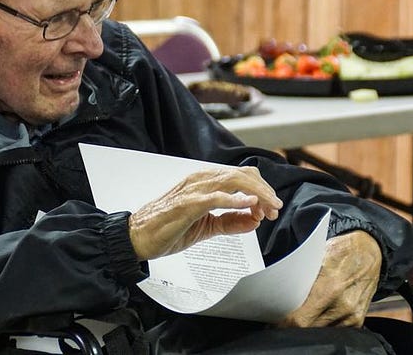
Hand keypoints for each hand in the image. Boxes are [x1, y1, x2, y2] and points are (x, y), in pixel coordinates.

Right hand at [128, 166, 282, 260]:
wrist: (137, 237)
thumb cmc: (167, 228)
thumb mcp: (206, 226)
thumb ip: (230, 222)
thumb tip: (254, 220)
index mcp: (204, 182)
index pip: (241, 176)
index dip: (261, 190)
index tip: (270, 209)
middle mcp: (200, 180)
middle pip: (242, 175)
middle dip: (264, 191)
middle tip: (275, 210)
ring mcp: (193, 190)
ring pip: (232, 181)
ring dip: (255, 194)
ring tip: (268, 208)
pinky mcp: (186, 204)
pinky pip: (214, 197)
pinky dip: (233, 199)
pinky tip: (247, 204)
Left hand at [279, 230, 381, 327]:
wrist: (370, 252)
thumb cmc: (341, 251)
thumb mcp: (317, 257)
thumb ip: (301, 279)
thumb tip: (278, 293)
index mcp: (329, 287)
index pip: (300, 318)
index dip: (284, 323)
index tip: (273, 320)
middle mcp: (343, 305)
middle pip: (309, 328)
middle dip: (292, 325)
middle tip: (280, 319)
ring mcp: (352, 316)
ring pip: (321, 331)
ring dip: (307, 326)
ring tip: (297, 315)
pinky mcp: (358, 320)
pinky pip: (334, 330)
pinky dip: (322, 325)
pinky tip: (315, 315)